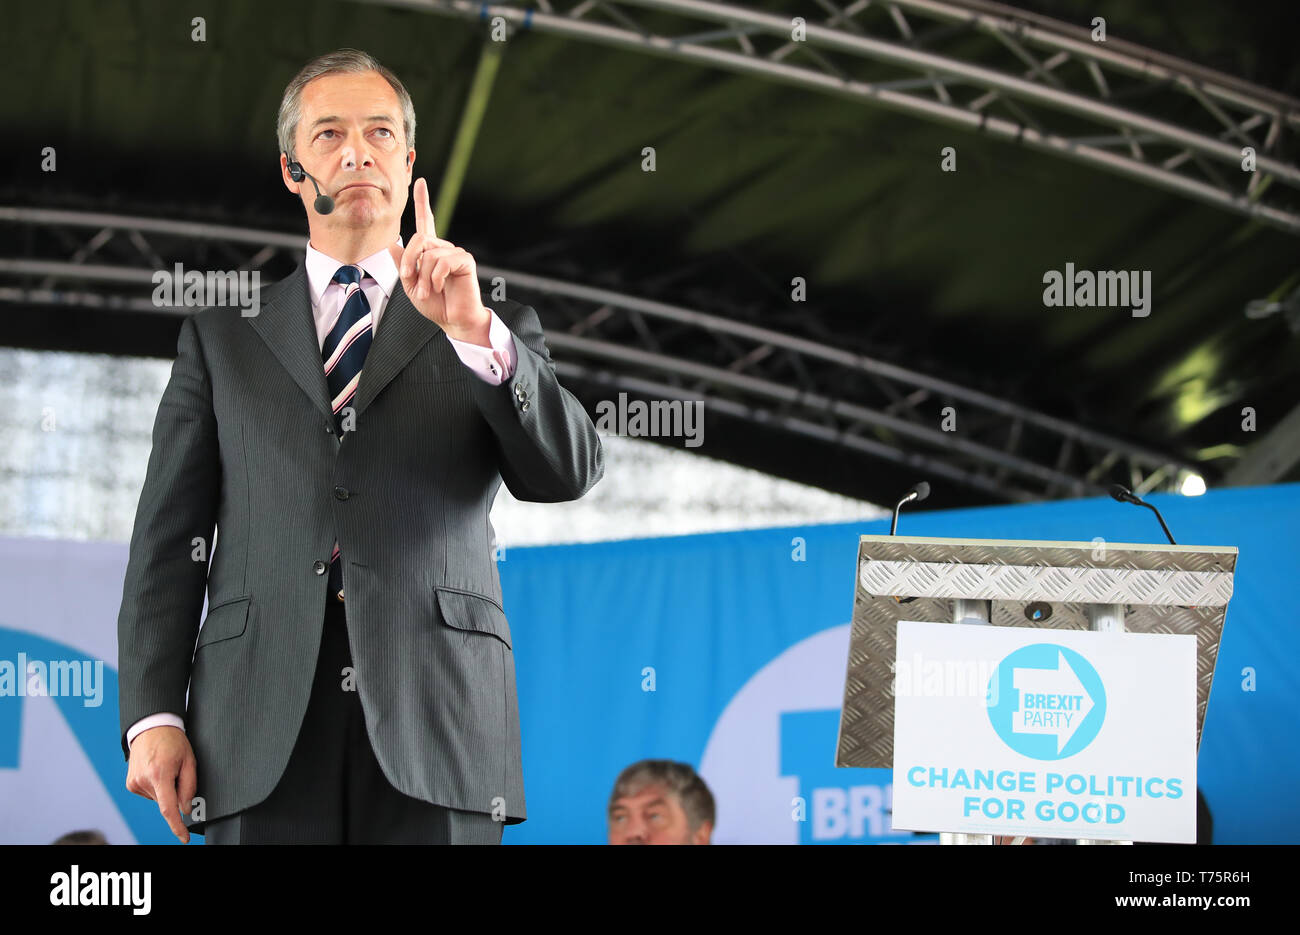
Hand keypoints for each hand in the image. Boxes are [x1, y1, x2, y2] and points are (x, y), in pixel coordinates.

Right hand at [125, 726, 197, 843]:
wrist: (150, 727)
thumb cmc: (172, 741)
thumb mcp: (189, 760)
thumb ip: (189, 786)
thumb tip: (186, 809)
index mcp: (159, 774)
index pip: (168, 809)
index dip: (177, 826)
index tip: (184, 838)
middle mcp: (143, 781)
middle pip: (165, 802)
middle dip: (175, 793)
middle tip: (178, 772)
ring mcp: (134, 783)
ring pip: (158, 799)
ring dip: (166, 789)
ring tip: (166, 768)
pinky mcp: (130, 785)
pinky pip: (149, 794)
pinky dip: (157, 787)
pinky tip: (157, 771)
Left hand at [389, 178, 489, 344]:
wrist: (453, 320)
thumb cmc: (436, 304)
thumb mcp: (411, 285)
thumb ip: (403, 265)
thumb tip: (392, 244)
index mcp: (430, 252)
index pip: (426, 221)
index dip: (423, 201)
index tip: (419, 182)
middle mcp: (443, 248)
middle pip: (419, 239)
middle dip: (409, 261)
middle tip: (411, 281)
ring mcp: (455, 253)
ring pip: (429, 253)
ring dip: (423, 276)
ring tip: (427, 291)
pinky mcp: (465, 261)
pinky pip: (442, 261)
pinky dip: (435, 277)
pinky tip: (439, 287)